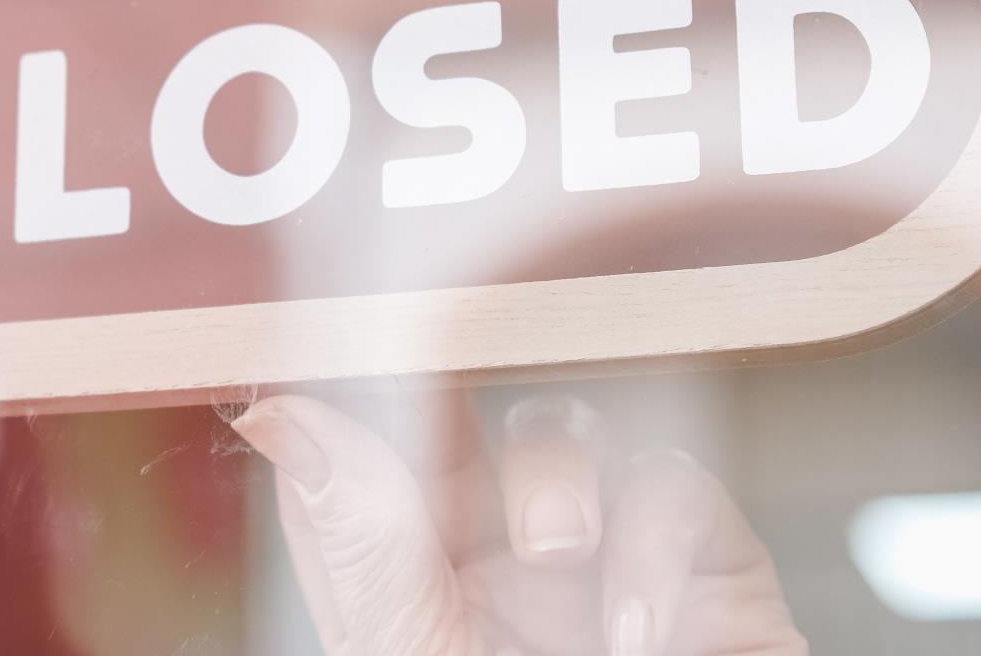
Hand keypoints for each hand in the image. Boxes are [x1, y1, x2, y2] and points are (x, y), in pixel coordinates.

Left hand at [233, 394, 805, 655]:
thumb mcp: (412, 651)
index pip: (362, 462)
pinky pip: (674, 489)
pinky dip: (654, 543)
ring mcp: (599, 565)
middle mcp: (496, 568)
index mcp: (406, 587)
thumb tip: (274, 413)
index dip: (344, 401)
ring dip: (555, 476)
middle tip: (440, 378)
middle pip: (464, 425)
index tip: (323, 355)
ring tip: (556, 550)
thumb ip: (361, 535)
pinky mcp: (707, 577)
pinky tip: (630, 626)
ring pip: (564, 435)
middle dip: (454, 402)